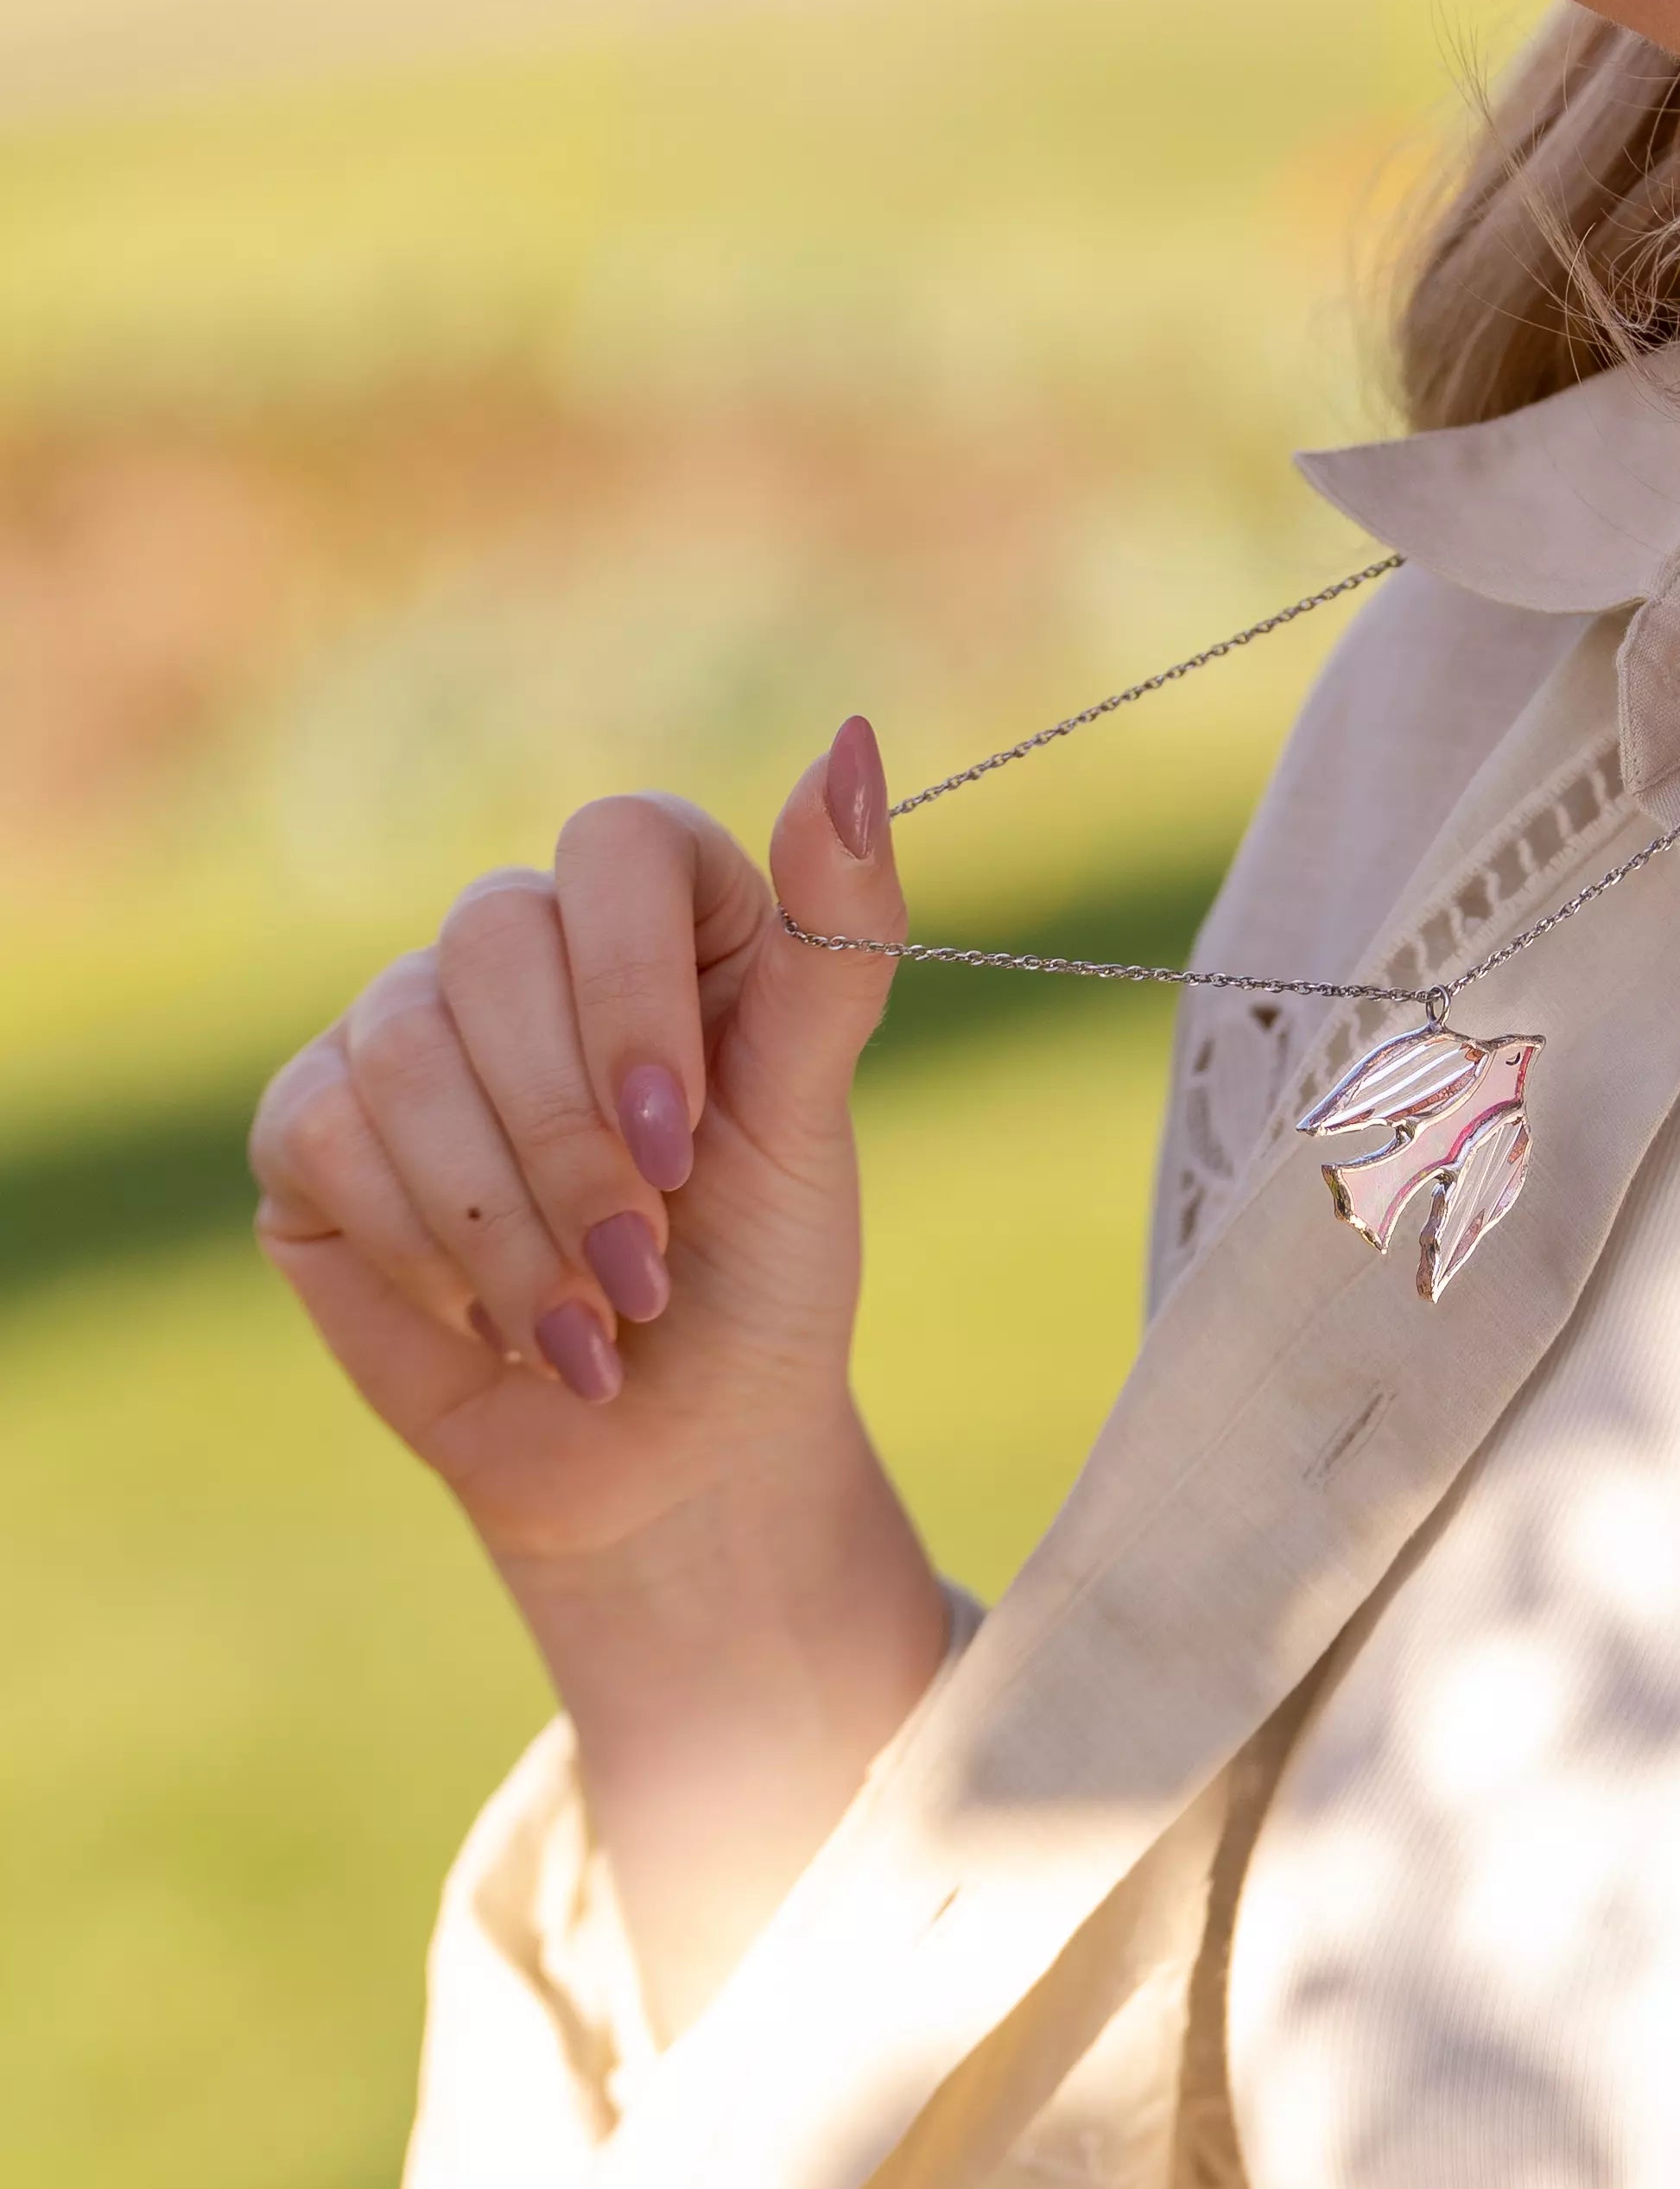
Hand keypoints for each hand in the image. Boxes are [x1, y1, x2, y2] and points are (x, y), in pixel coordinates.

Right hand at [251, 718, 907, 1571]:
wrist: (673, 1444)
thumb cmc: (762, 1262)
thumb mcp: (813, 1105)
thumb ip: (838, 934)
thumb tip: (856, 744)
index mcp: (665, 909)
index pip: (620, 842)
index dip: (635, 983)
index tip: (683, 1128)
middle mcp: (528, 945)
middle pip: (495, 939)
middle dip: (576, 1133)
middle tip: (647, 1256)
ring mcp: (408, 1026)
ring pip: (406, 1048)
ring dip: (510, 1215)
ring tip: (591, 1312)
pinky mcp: (313, 1123)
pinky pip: (325, 1131)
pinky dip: (428, 1249)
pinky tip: (500, 1320)